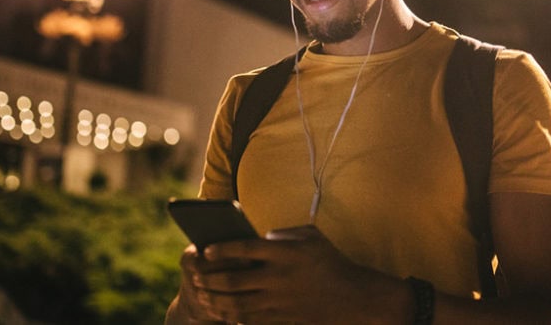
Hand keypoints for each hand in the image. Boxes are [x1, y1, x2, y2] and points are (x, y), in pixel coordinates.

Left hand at [193, 225, 406, 323]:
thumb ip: (284, 234)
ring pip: (236, 303)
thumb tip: (260, 238)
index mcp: (284, 253)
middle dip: (210, 279)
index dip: (221, 250)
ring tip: (202, 296)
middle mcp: (278, 277)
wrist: (354, 297)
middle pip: (233, 280)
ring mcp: (279, 301)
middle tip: (196, 277)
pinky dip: (231, 316)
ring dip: (215, 300)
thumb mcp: (311, 237)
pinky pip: (249, 319)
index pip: (243, 249)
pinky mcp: (281, 318)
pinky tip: (221, 313)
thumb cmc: (332, 261)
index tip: (205, 250)